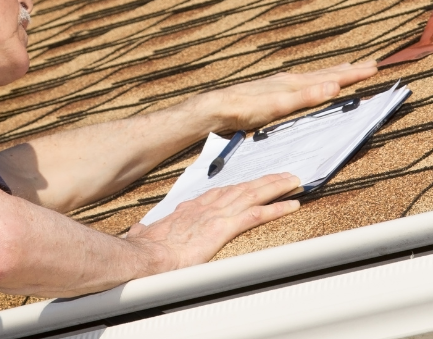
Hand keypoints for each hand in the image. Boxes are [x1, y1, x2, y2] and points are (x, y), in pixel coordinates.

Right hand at [126, 173, 301, 269]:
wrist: (146, 257)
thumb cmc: (146, 251)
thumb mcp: (145, 236)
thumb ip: (146, 231)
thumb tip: (139, 229)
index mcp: (191, 210)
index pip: (220, 194)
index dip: (238, 188)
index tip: (249, 184)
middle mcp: (207, 207)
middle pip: (242, 188)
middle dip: (264, 181)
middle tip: (283, 176)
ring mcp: (217, 215)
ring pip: (253, 195)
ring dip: (276, 187)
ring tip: (293, 182)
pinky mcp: (224, 228)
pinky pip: (257, 215)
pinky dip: (276, 208)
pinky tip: (291, 204)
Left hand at [187, 61, 378, 133]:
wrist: (218, 108)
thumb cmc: (246, 108)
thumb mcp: (278, 105)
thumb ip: (306, 97)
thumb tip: (333, 86)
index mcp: (295, 83)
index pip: (331, 77)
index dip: (353, 74)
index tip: (373, 68)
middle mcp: (290, 80)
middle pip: (326, 73)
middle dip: (349, 70)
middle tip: (370, 64)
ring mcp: (281, 85)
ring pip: (314, 77)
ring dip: (333, 73)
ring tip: (346, 69)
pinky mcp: (274, 92)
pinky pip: (303, 84)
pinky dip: (316, 81)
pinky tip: (312, 84)